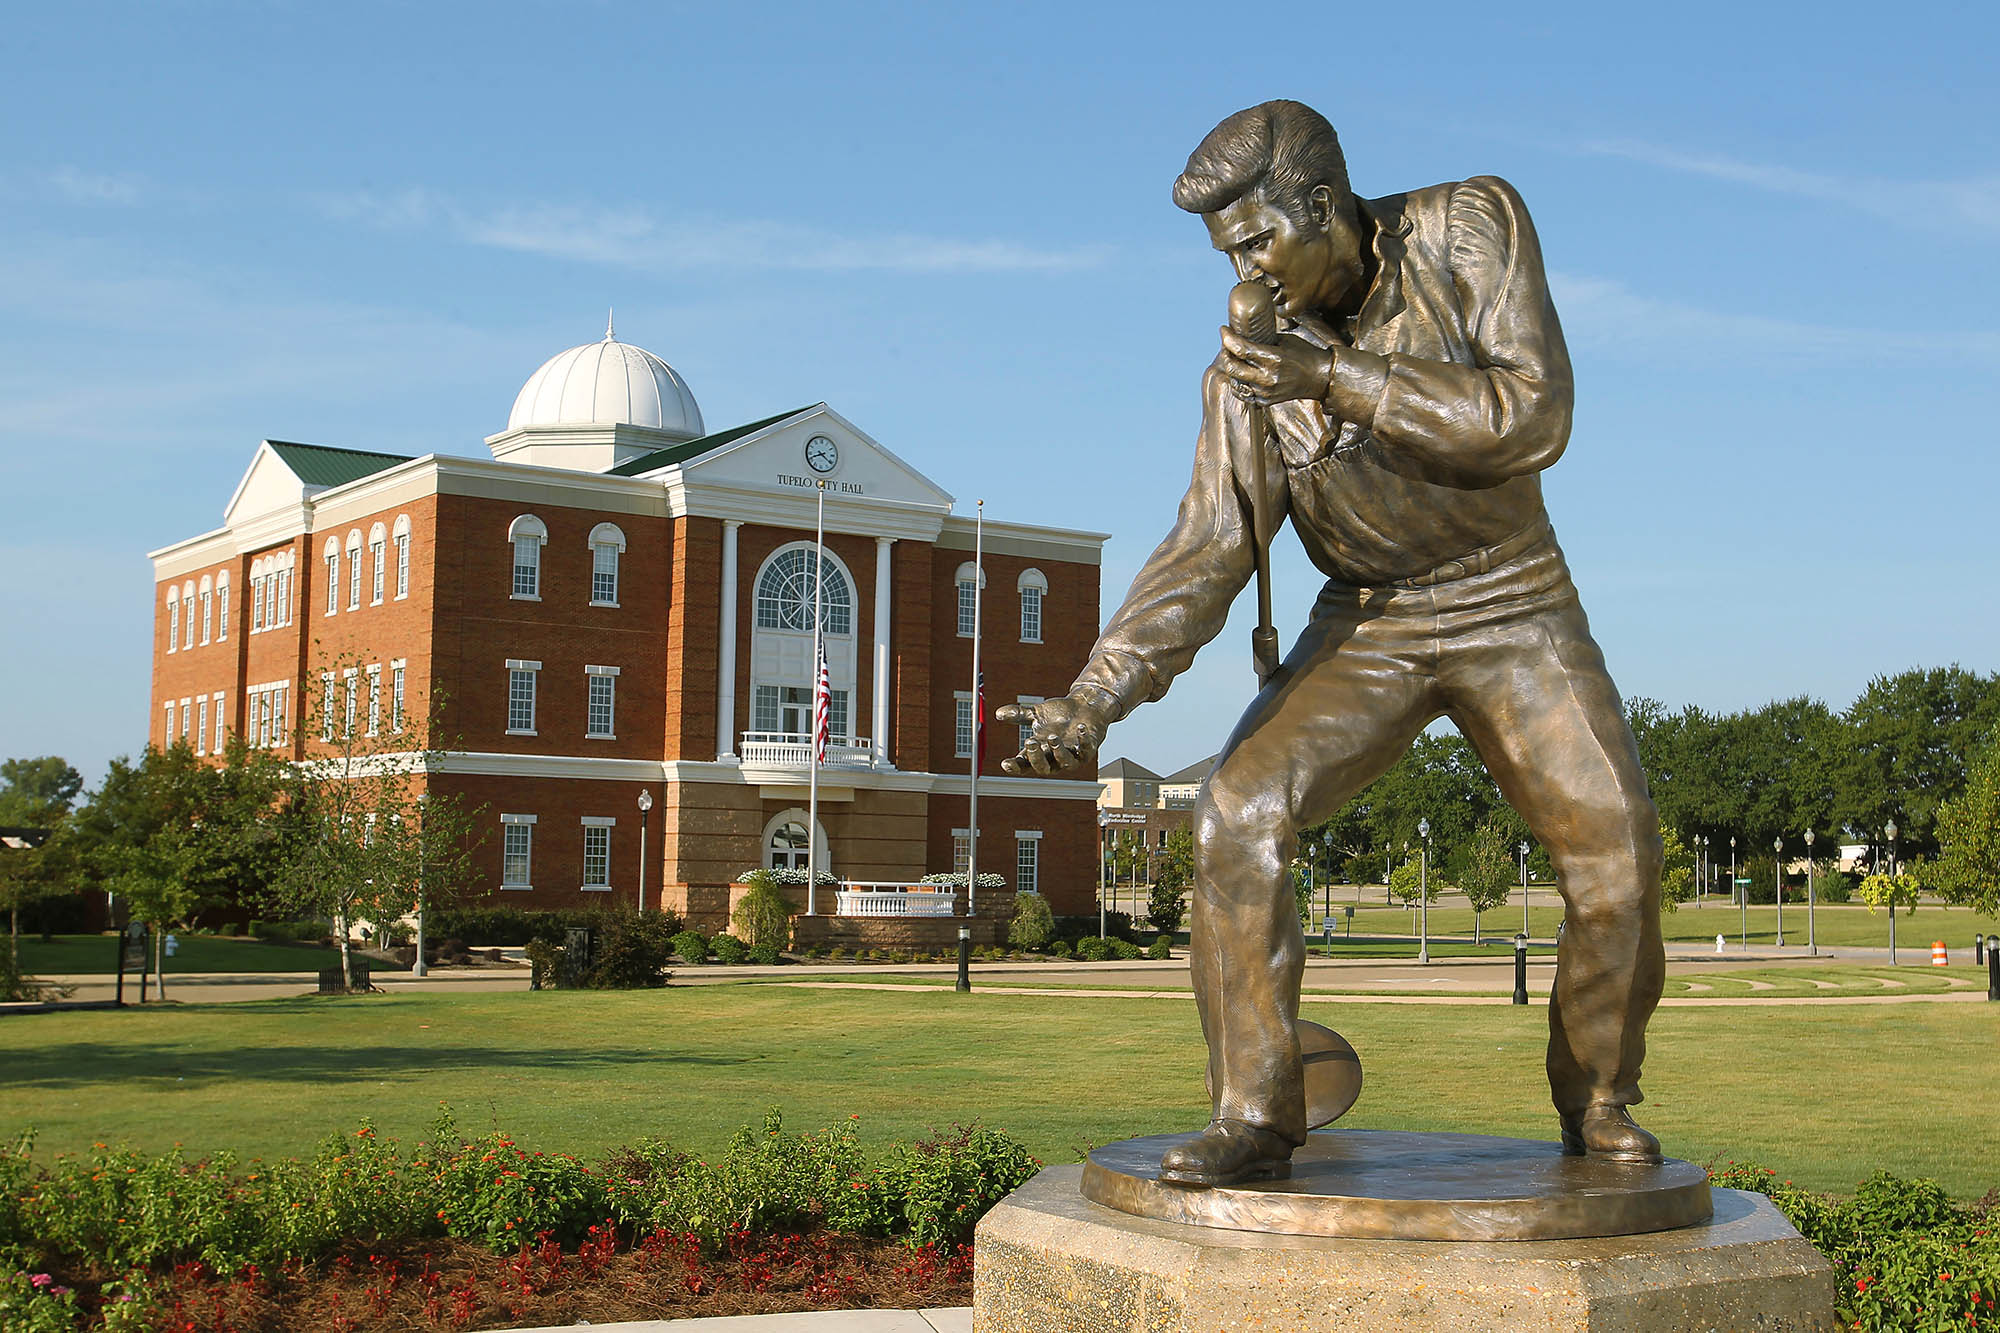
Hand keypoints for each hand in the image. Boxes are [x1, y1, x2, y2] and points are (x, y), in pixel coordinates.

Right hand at [996, 693, 1108, 776]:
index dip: (1015, 767)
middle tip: (1030, 741)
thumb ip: (1020, 715)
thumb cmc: (1060, 715)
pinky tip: (1080, 728)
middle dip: (1036, 757)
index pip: (1025, 765)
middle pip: (1043, 768)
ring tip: (1052, 736)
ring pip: (1065, 762)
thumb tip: (999, 713)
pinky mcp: (1088, 750)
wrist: (1084, 708)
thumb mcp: (1037, 713)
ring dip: (1058, 751)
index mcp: (1040, 752)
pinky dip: (1083, 740)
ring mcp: (1073, 756)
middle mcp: (1055, 758)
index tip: (1005, 764)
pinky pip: (1085, 749)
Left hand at [1217, 327, 1334, 407]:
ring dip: (1232, 368)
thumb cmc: (1304, 355)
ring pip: (1236, 381)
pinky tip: (1242, 374)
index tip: (1223, 330)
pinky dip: (1239, 382)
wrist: (1320, 378)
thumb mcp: (1285, 340)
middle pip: (1233, 368)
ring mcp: (1266, 392)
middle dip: (1226, 353)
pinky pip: (1244, 393)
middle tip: (1227, 345)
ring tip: (1236, 358)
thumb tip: (1242, 333)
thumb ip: (1263, 340)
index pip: (1242, 349)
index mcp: (1274, 359)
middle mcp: (1267, 378)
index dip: (1228, 339)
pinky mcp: (1266, 402)